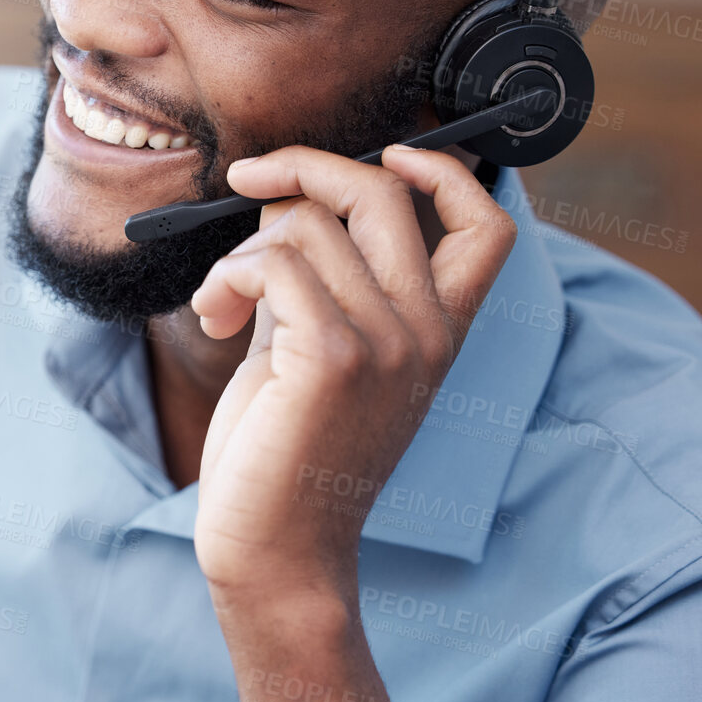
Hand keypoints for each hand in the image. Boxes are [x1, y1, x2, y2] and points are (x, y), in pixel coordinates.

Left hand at [189, 145, 516, 606]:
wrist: (275, 549)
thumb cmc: (287, 448)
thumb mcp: (317, 343)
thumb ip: (321, 273)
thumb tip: (285, 192)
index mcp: (440, 330)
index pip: (488, 224)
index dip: (443, 170)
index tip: (384, 152)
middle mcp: (429, 332)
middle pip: (382, 190)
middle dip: (304, 166)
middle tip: (248, 179)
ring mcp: (389, 344)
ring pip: (306, 224)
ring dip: (240, 249)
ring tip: (220, 302)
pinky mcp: (335, 358)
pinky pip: (272, 261)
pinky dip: (225, 276)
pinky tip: (213, 318)